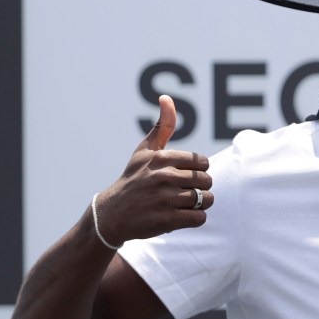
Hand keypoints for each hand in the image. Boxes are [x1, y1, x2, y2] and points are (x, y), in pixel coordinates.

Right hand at [92, 95, 211, 245]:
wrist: (111, 215)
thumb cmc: (133, 179)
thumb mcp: (144, 151)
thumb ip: (162, 126)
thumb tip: (166, 97)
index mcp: (162, 158)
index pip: (202, 162)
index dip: (197, 170)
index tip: (183, 175)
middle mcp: (164, 177)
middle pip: (207, 181)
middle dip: (200, 188)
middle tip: (183, 192)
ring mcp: (165, 199)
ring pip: (206, 199)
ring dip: (199, 204)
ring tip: (182, 204)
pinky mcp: (167, 220)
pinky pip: (200, 218)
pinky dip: (195, 218)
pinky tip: (181, 216)